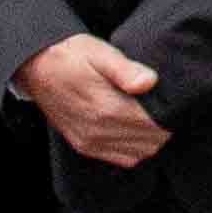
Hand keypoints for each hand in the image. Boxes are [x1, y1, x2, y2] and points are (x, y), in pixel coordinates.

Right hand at [15, 35, 165, 165]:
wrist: (36, 66)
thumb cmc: (72, 55)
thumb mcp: (100, 53)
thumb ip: (126, 70)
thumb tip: (150, 82)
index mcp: (106, 108)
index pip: (154, 126)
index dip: (170, 116)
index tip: (176, 103)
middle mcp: (98, 131)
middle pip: (150, 142)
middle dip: (164, 128)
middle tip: (167, 108)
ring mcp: (90, 142)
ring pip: (139, 154)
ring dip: (150, 140)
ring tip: (152, 118)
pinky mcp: (84, 146)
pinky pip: (121, 159)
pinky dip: (134, 149)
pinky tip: (135, 129)